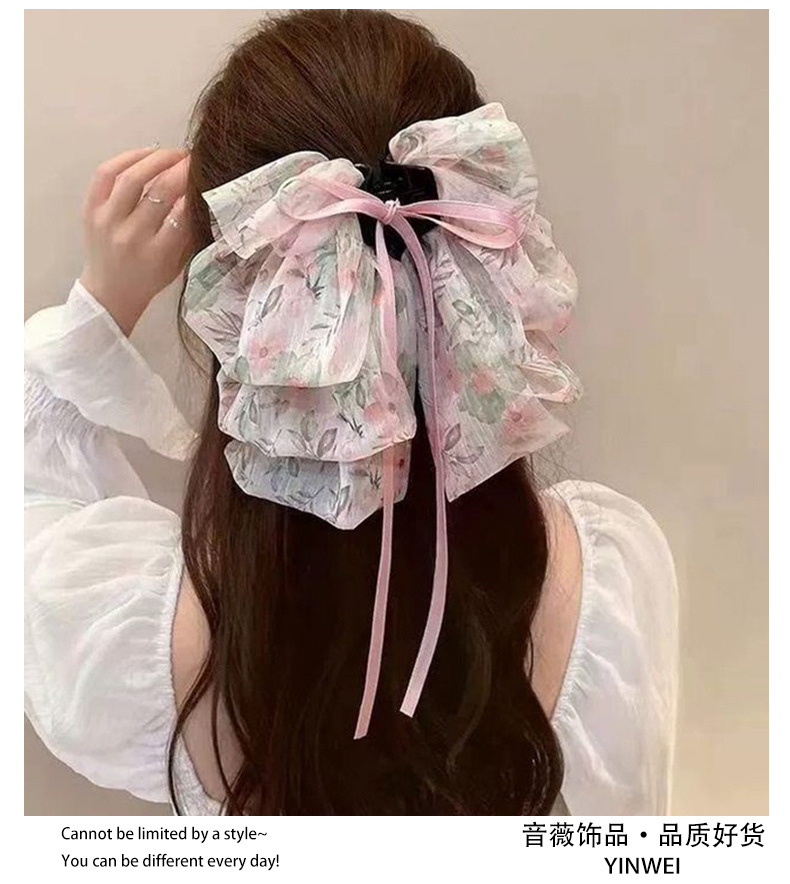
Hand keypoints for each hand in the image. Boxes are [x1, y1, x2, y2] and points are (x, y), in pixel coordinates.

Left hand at [79, 146, 192, 335]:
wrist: (109, 293)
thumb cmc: (150, 279)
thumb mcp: (178, 264)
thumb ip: (189, 233)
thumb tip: (202, 194)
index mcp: (156, 254)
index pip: (181, 213)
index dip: (195, 188)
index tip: (206, 174)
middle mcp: (130, 236)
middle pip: (160, 190)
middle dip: (181, 168)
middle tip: (193, 159)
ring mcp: (107, 221)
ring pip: (133, 177)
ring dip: (157, 158)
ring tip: (173, 153)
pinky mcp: (90, 209)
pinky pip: (106, 174)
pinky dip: (128, 158)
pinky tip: (146, 154)